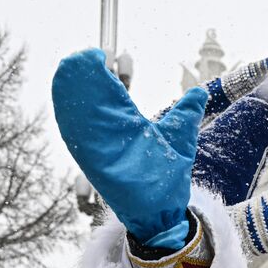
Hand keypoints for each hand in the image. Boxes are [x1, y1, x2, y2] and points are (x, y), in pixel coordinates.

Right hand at [52, 49, 204, 247]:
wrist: (165, 212)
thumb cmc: (168, 179)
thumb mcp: (180, 138)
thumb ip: (186, 113)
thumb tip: (199, 91)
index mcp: (129, 127)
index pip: (114, 92)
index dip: (111, 73)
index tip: (110, 56)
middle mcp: (111, 135)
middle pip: (94, 100)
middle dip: (87, 76)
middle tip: (85, 55)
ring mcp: (102, 149)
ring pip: (81, 115)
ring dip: (74, 92)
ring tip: (72, 66)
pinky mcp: (96, 164)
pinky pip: (78, 139)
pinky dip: (70, 119)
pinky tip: (67, 98)